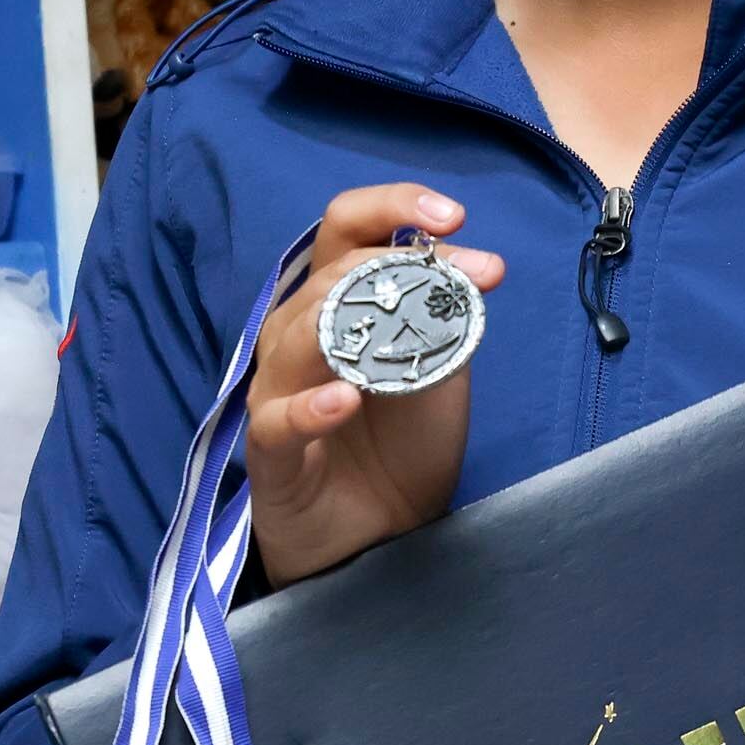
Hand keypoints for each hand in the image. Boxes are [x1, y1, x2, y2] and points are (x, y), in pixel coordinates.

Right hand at [246, 185, 502, 586]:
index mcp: (335, 302)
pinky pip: (278, 420)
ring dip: (356, 323)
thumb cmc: (404, 445)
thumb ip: (445, 321)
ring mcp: (276, 389)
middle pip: (330, 275)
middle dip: (406, 266)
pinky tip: (346, 400)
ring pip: (298, 335)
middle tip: (476, 274)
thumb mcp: (440, 370)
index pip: (346, 230)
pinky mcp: (268, 450)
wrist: (385, 535)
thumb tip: (470, 269)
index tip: (453, 217)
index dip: (392, 208)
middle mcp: (296, 333)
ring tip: (410, 325)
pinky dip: (312, 407)